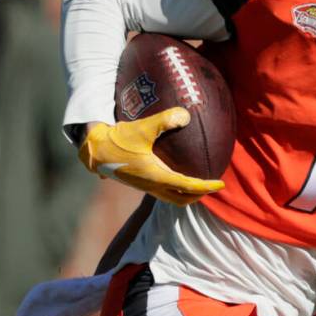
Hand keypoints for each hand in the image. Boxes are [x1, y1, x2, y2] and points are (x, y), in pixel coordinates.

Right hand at [78, 107, 223, 205]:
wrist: (94, 150)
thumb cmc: (118, 139)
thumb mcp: (142, 127)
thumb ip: (164, 120)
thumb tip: (186, 115)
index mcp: (156, 176)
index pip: (187, 186)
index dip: (206, 186)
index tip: (221, 184)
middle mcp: (151, 185)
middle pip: (181, 199)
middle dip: (199, 196)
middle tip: (213, 186)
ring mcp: (145, 186)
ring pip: (171, 197)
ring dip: (187, 194)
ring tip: (200, 184)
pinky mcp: (140, 182)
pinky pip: (163, 191)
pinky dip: (176, 188)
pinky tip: (178, 174)